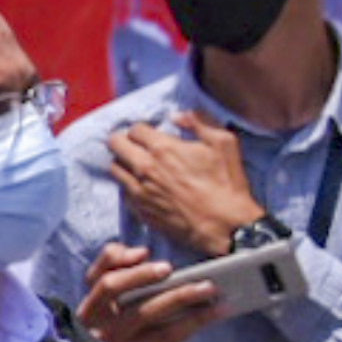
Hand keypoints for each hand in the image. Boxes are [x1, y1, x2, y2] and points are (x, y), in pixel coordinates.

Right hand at [79, 243, 216, 341]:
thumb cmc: (101, 319)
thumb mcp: (97, 291)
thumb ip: (112, 262)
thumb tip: (141, 252)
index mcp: (89, 311)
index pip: (109, 286)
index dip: (138, 275)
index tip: (167, 267)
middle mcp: (102, 335)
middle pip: (144, 312)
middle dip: (179, 297)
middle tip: (208, 285)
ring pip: (163, 335)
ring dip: (195, 319)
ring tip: (220, 305)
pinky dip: (186, 337)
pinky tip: (204, 323)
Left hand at [103, 114, 263, 260]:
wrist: (225, 226)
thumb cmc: (226, 183)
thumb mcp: (224, 143)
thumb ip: (199, 122)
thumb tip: (176, 115)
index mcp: (162, 149)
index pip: (134, 129)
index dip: (142, 129)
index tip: (150, 135)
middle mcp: (145, 168)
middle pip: (115, 145)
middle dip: (124, 141)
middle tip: (135, 145)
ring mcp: (139, 191)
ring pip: (114, 168)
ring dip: (123, 163)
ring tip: (137, 165)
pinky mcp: (140, 210)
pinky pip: (122, 192)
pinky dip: (128, 186)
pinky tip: (143, 187)